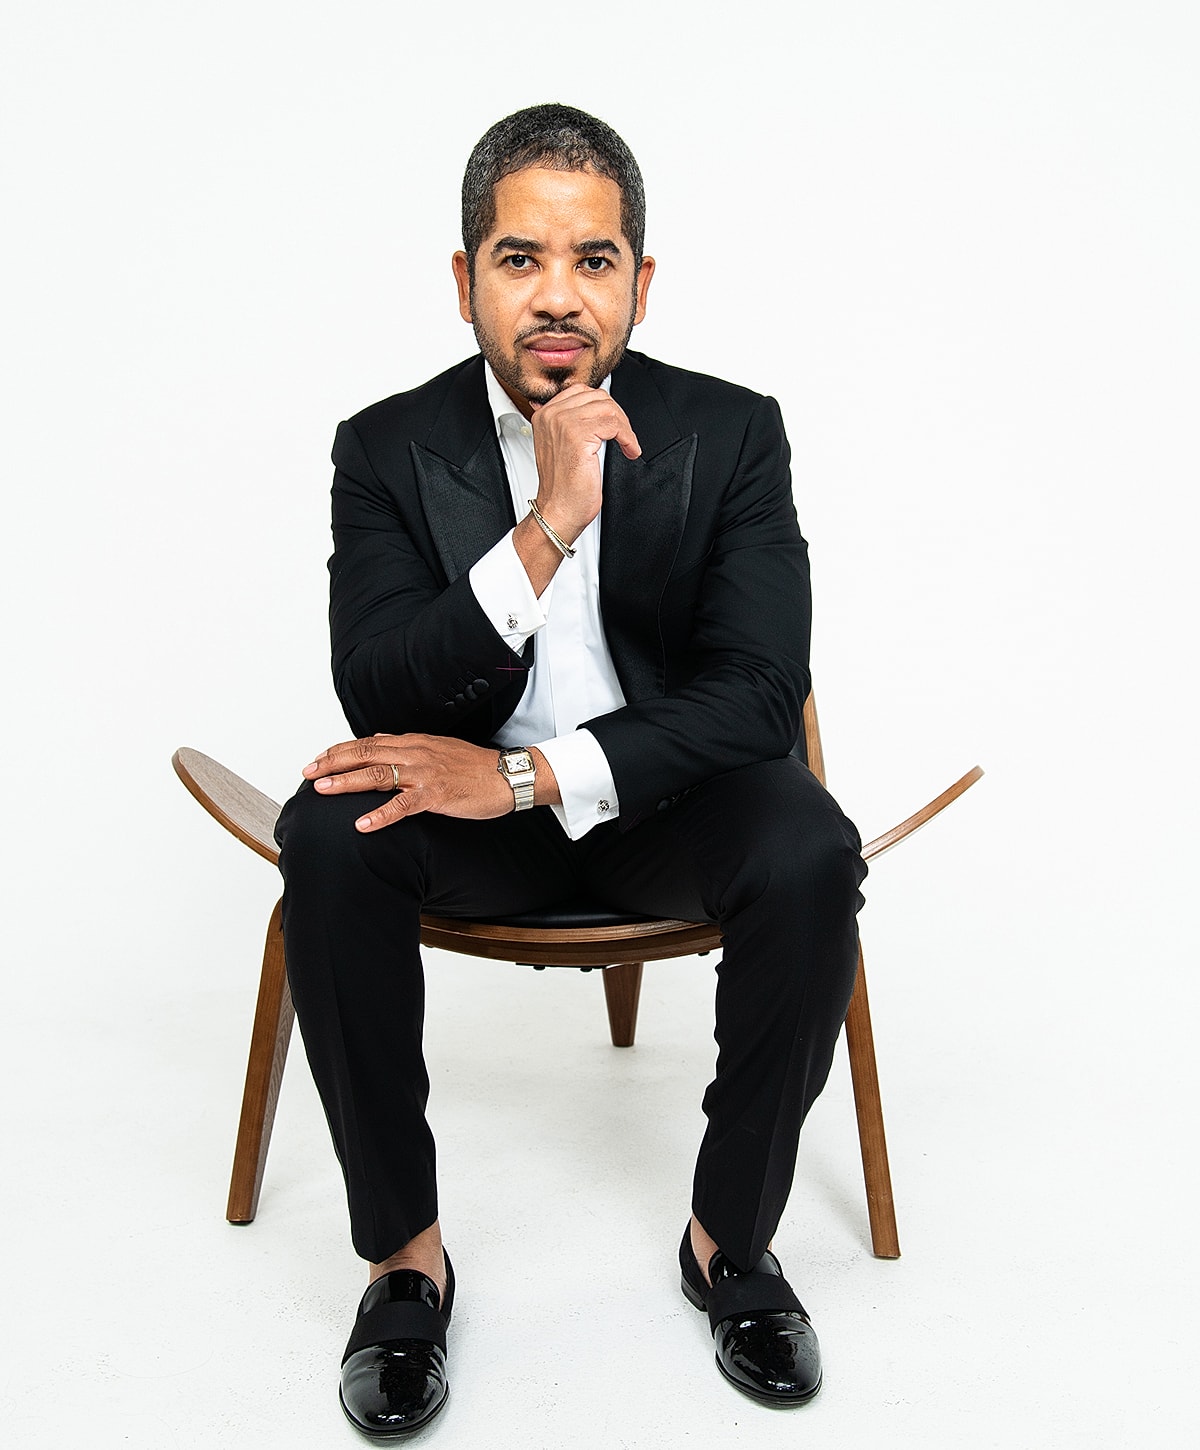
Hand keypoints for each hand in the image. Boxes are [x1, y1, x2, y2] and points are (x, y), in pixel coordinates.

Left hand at [303, 734, 512, 831]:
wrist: (505, 775)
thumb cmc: (474, 766)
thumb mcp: (435, 748)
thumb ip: (405, 746)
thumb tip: (377, 741)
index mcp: (412, 743)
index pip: (366, 743)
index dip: (338, 751)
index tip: (317, 760)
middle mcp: (414, 753)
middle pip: (364, 754)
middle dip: (332, 763)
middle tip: (308, 773)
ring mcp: (424, 773)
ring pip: (377, 775)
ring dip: (347, 782)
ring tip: (323, 790)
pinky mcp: (436, 794)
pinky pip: (402, 805)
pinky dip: (380, 814)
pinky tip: (363, 824)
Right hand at [529, 383, 640, 543]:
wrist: (559, 510)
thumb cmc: (562, 485)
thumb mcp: (561, 445)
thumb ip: (570, 422)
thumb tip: (592, 408)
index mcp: (545, 414)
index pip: (582, 391)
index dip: (604, 407)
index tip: (614, 424)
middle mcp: (551, 415)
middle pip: (597, 397)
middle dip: (617, 416)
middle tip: (623, 435)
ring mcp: (563, 424)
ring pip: (608, 409)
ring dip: (625, 428)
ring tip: (627, 444)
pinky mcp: (578, 436)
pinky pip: (614, 425)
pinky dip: (628, 438)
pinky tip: (629, 450)